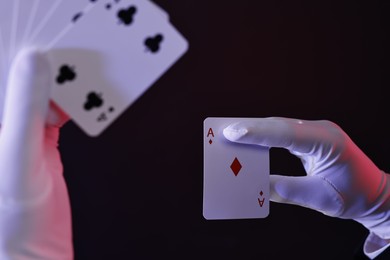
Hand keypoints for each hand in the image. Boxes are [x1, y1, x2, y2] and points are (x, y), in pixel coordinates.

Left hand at [0, 49, 71, 258]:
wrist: (32, 257)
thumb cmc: (7, 225)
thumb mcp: (15, 161)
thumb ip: (24, 110)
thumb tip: (35, 64)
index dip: (13, 42)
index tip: (34, 22)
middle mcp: (0, 123)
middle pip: (21, 76)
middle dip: (45, 53)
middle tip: (68, 33)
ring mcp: (22, 133)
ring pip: (44, 91)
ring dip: (66, 74)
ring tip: (84, 54)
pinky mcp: (45, 144)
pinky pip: (63, 112)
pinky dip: (78, 100)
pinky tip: (88, 90)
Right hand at [223, 117, 389, 256]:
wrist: (375, 194)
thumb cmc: (352, 197)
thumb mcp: (318, 198)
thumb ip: (285, 190)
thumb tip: (254, 184)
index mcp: (327, 142)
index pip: (287, 133)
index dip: (258, 133)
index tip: (233, 133)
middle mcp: (322, 131)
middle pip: (280, 124)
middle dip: (251, 128)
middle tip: (224, 132)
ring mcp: (317, 131)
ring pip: (280, 125)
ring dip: (256, 130)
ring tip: (232, 135)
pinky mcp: (311, 136)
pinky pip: (283, 131)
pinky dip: (265, 135)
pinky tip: (251, 139)